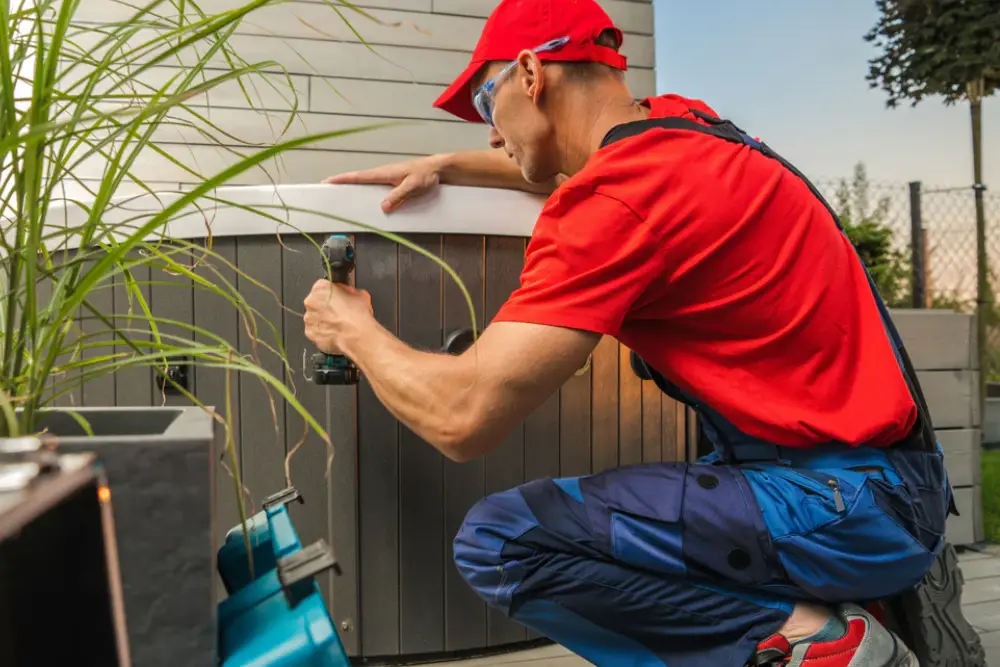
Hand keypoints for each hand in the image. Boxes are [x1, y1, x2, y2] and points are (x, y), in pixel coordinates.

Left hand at [303, 279, 373, 354]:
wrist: (357, 335)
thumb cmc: (357, 316)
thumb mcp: (360, 295)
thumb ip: (349, 291)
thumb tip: (349, 294)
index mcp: (321, 288)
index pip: (324, 286)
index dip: (333, 292)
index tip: (339, 297)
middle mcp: (311, 303)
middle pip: (317, 302)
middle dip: (326, 306)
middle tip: (340, 312)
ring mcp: (309, 319)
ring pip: (315, 317)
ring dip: (324, 319)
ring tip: (339, 324)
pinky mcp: (311, 333)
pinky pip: (316, 331)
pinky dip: (323, 332)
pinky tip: (335, 332)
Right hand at [323, 156, 442, 212]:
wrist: (439, 169)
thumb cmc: (426, 175)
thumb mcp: (413, 186)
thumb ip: (399, 196)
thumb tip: (383, 207)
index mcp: (384, 173)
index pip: (359, 176)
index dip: (342, 179)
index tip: (328, 181)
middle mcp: (383, 174)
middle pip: (358, 179)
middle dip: (342, 183)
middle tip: (327, 189)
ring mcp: (387, 178)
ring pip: (366, 183)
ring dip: (354, 187)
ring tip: (341, 195)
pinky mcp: (393, 182)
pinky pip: (376, 187)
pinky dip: (366, 190)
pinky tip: (365, 199)